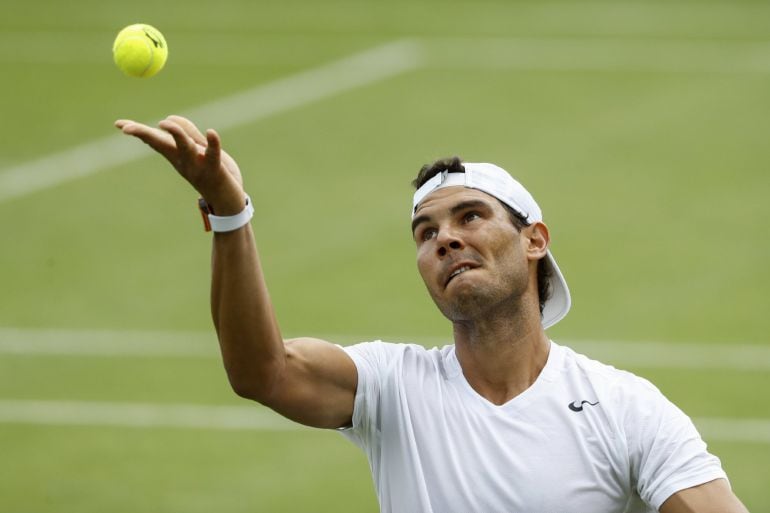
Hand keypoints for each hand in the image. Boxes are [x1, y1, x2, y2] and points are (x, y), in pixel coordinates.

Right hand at [115, 115, 245, 214]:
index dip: (138, 131)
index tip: (119, 124)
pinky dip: (213, 143)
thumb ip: (187, 133)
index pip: (155, 140)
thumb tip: (168, 118)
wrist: (229, 202)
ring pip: (185, 147)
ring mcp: (198, 166)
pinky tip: (211, 132)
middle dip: (144, 135)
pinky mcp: (216, 169)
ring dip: (177, 134)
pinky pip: (213, 155)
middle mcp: (183, 161)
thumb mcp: (197, 150)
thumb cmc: (212, 174)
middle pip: (161, 144)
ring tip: (166, 123)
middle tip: (127, 129)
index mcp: (176, 155)